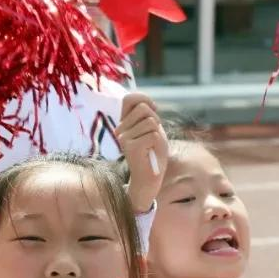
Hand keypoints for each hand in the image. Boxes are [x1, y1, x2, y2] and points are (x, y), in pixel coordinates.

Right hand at [116, 92, 166, 213]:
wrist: (149, 179)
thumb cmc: (153, 153)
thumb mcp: (153, 129)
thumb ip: (149, 115)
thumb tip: (148, 103)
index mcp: (123, 123)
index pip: (129, 99)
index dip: (144, 99)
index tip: (154, 110)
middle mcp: (120, 129)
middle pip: (143, 108)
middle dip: (155, 120)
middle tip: (154, 137)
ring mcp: (123, 138)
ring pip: (150, 122)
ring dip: (157, 134)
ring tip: (152, 147)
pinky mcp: (131, 147)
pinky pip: (153, 135)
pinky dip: (158, 143)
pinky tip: (151, 153)